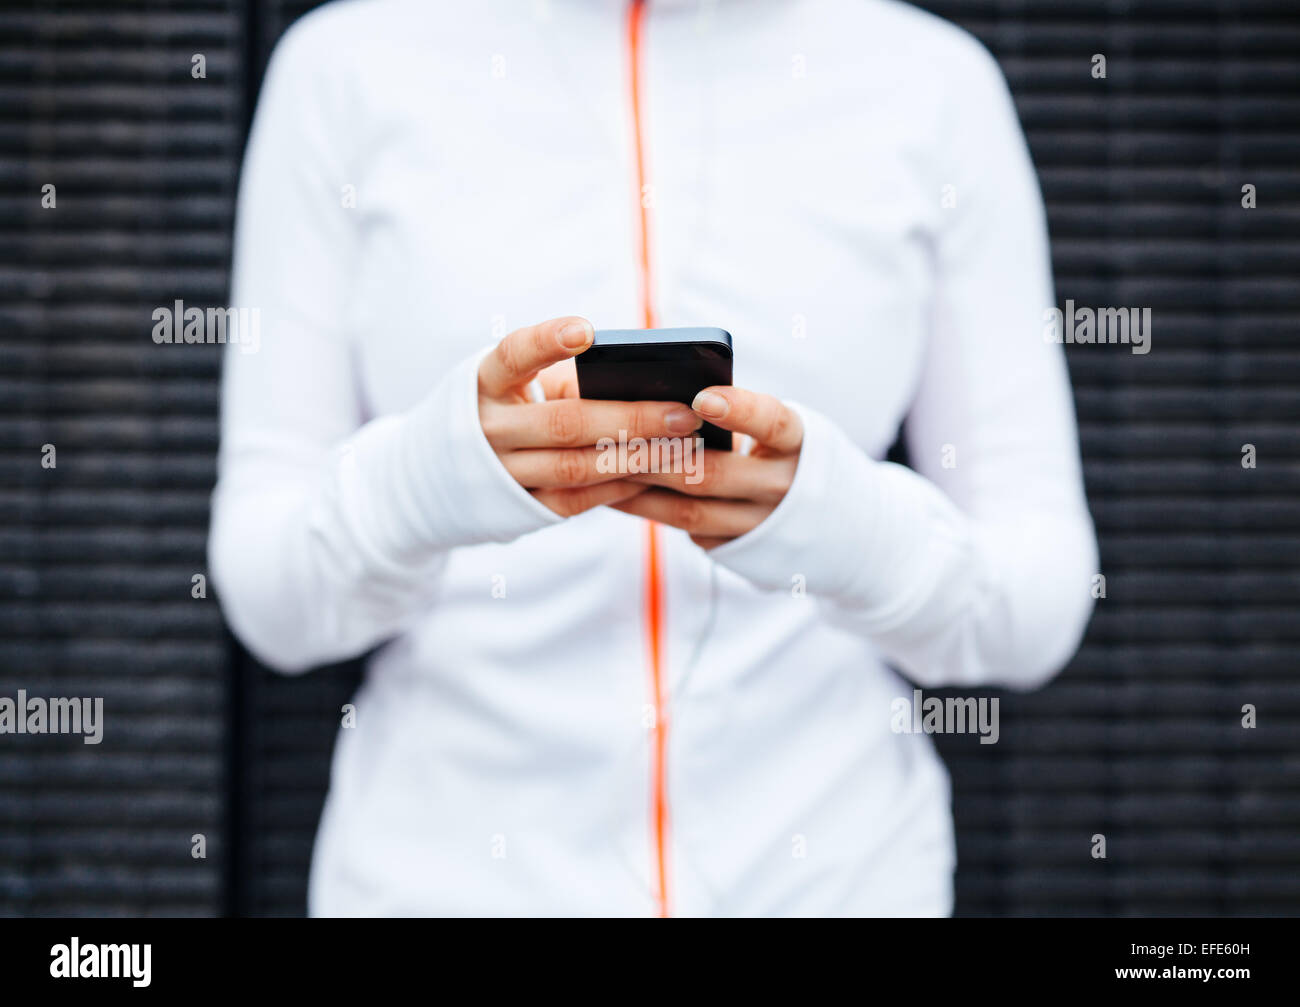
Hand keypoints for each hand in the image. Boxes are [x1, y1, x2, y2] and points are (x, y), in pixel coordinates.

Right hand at [478, 316, 703, 515]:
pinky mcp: (520, 508)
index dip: (546, 343)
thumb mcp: (525, 385)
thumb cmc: (514, 407)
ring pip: (575, 468)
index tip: (586, 329)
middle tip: (685, 413)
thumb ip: (571, 382)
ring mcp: (501, 473)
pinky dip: (618, 487)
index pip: (513, 355)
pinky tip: (655, 474)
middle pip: (565, 423)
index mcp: (485, 383)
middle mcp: (487, 429)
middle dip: (632, 419)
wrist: (451, 470)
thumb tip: (651, 385)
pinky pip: (576, 500)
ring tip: (682, 446)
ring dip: (636, 458)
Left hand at [610, 385, 803, 548]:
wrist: (814, 515)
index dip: (739, 410)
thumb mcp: (770, 426)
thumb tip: (661, 394)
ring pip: (690, 510)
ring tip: (601, 466)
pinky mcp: (735, 547)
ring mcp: (759, 524)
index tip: (701, 398)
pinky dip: (648, 510)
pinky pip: (685, 529)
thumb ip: (732, 412)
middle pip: (713, 473)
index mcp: (796, 442)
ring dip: (641, 489)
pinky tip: (614, 494)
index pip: (772, 422)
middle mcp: (782, 486)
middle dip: (659, 454)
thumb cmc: (774, 448)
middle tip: (615, 434)